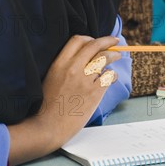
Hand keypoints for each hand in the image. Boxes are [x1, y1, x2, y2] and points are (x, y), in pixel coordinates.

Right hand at [8, 35, 120, 165]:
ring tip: (117, 56)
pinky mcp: (95, 91)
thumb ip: (65, 67)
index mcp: (59, 64)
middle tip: (115, 41)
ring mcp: (85, 79)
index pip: (77, 40)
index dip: (89, 38)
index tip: (95, 40)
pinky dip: (112, 75)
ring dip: (113, 56)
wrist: (48, 126)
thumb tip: (84, 58)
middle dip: (107, 41)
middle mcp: (73, 68)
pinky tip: (111, 78)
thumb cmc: (47, 105)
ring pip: (105, 59)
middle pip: (94, 45)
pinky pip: (109, 76)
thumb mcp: (51, 79)